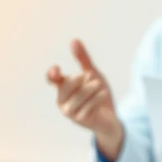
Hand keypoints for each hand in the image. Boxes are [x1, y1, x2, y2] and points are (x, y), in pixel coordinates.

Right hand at [47, 39, 123, 160]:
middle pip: (66, 86)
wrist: (109, 118)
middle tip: (91, 76)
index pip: (52, 79)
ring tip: (99, 85)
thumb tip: (74, 40)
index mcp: (62, 88)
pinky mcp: (80, 120)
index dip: (52, 74)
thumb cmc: (97, 95)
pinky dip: (96, 99)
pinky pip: (87, 107)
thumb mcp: (93, 74)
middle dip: (79, 80)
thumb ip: (83, 59)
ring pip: (78, 97)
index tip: (57, 70)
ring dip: (90, 89)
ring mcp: (70, 113)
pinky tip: (103, 94)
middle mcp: (62, 101)